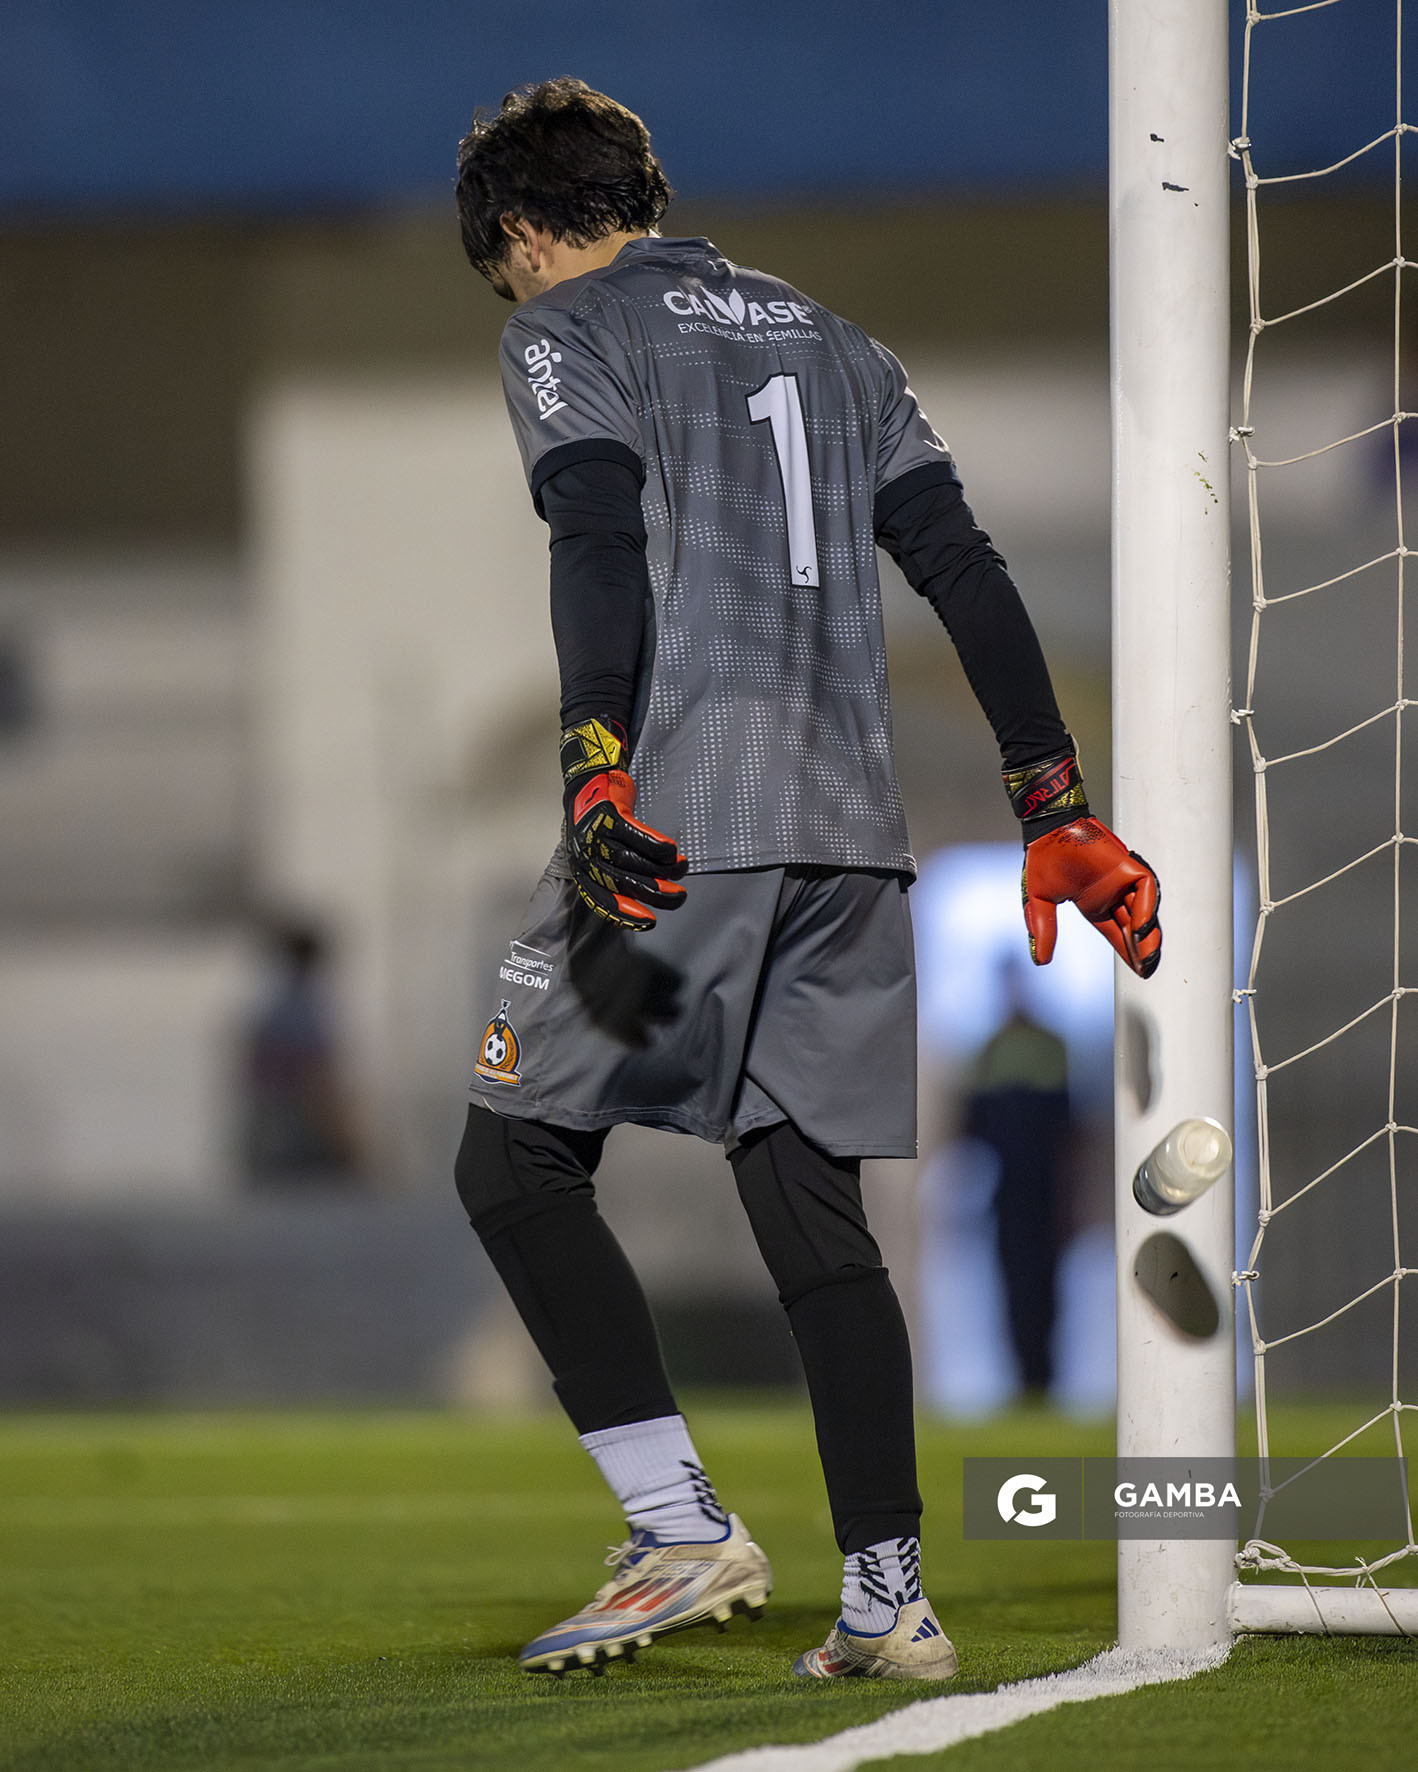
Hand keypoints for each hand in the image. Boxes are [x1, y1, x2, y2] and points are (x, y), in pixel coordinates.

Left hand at [561, 718, 686, 931]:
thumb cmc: (600, 823)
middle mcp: (585, 855)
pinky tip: (670, 851)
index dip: (625, 913)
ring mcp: (595, 835)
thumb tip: (649, 897)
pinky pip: (635, 834)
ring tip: (681, 870)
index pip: (601, 899)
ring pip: (631, 859)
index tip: (650, 922)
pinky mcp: (607, 814)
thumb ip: (618, 875)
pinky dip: (655, 844)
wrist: (589, 781)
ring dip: (661, 869)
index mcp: (583, 870)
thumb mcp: (601, 853)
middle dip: (653, 893)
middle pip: (621, 881)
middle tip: (677, 896)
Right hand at [1022, 817, 1160, 976]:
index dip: (1128, 951)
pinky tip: (1140, 930)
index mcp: (1094, 903)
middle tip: (1146, 970)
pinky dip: (1146, 910)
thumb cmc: (1043, 859)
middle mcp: (1111, 893)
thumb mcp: (1041, 902)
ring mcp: (1121, 880)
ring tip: (1147, 958)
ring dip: (1147, 935)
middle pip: (1134, 926)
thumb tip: (1041, 961)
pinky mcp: (1127, 866)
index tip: (1139, 971)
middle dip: (1141, 949)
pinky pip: (1145, 889)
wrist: (1048, 830)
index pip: (1117, 932)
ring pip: (1144, 911)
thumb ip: (1044, 929)